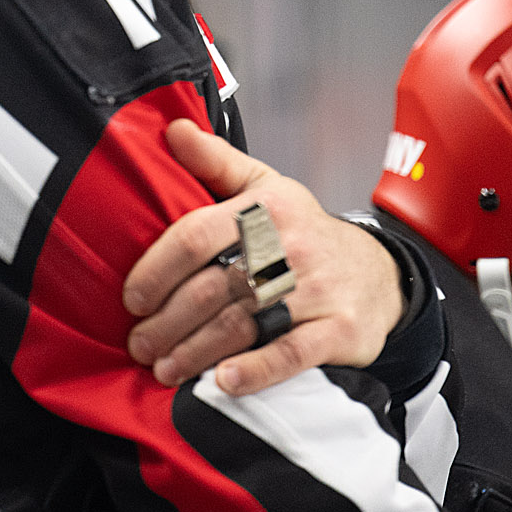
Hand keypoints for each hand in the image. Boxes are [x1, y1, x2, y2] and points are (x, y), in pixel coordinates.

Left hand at [122, 118, 405, 395]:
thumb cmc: (305, 232)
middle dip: (167, 322)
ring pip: (243, 324)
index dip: (157, 269)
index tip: (131, 298)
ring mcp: (316, 290)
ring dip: (195, 352)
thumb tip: (172, 129)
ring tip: (164, 369)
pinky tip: (223, 382)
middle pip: (213, 287)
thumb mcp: (267, 187)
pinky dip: (255, 370)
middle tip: (140, 344)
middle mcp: (291, 246)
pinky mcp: (337, 330)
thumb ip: (215, 161)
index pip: (197, 235)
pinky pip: (291, 353)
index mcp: (266, 208)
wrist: (379, 275)